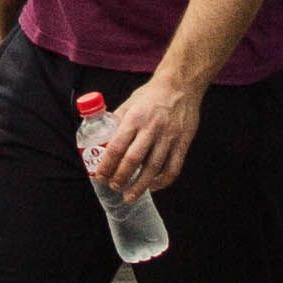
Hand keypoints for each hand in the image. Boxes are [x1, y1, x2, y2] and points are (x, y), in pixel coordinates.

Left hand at [92, 72, 202, 199]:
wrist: (181, 86)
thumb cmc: (151, 95)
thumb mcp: (130, 103)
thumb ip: (117, 121)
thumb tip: (101, 138)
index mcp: (135, 118)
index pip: (117, 146)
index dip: (107, 164)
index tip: (100, 176)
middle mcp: (151, 128)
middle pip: (133, 160)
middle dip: (121, 177)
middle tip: (114, 187)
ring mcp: (169, 137)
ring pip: (153, 168)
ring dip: (140, 186)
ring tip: (129, 196)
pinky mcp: (182, 143)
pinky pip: (172, 168)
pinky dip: (162, 182)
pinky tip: (152, 186)